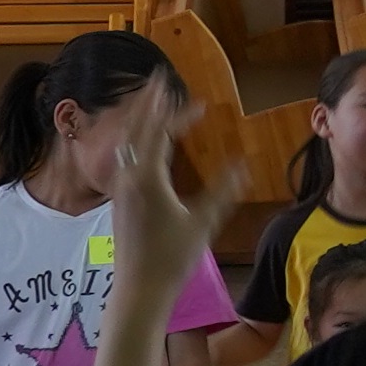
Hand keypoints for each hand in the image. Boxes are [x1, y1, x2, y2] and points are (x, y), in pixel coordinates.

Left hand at [106, 80, 235, 319]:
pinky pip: (125, 156)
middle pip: (135, 129)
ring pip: (126, 142)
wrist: (139, 288)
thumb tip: (243, 163)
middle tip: (158, 77)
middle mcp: (128, 178)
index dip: (177, 115)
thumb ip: (223, 191)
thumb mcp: (204, 222)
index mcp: (147, 179)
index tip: (199, 103)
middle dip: (147, 102)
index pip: (160, 133)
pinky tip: (145, 142)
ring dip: (139, 119)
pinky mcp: (121, 199)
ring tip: (151, 102)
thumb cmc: (172, 258)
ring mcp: (121, 188)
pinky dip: (136, 139)